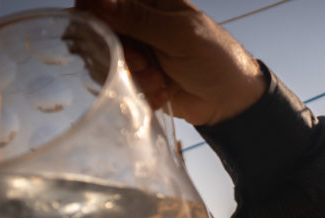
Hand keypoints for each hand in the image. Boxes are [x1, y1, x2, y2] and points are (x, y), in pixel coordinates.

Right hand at [75, 0, 266, 125]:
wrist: (231, 101)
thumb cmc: (215, 58)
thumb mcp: (179, 34)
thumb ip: (139, 19)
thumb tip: (99, 1)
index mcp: (149, 2)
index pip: (103, 0)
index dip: (93, 11)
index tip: (98, 29)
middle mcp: (137, 25)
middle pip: (98, 32)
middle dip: (120, 52)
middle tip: (141, 62)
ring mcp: (136, 52)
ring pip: (106, 61)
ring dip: (133, 75)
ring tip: (160, 80)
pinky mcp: (138, 79)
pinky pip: (121, 85)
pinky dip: (142, 92)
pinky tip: (165, 93)